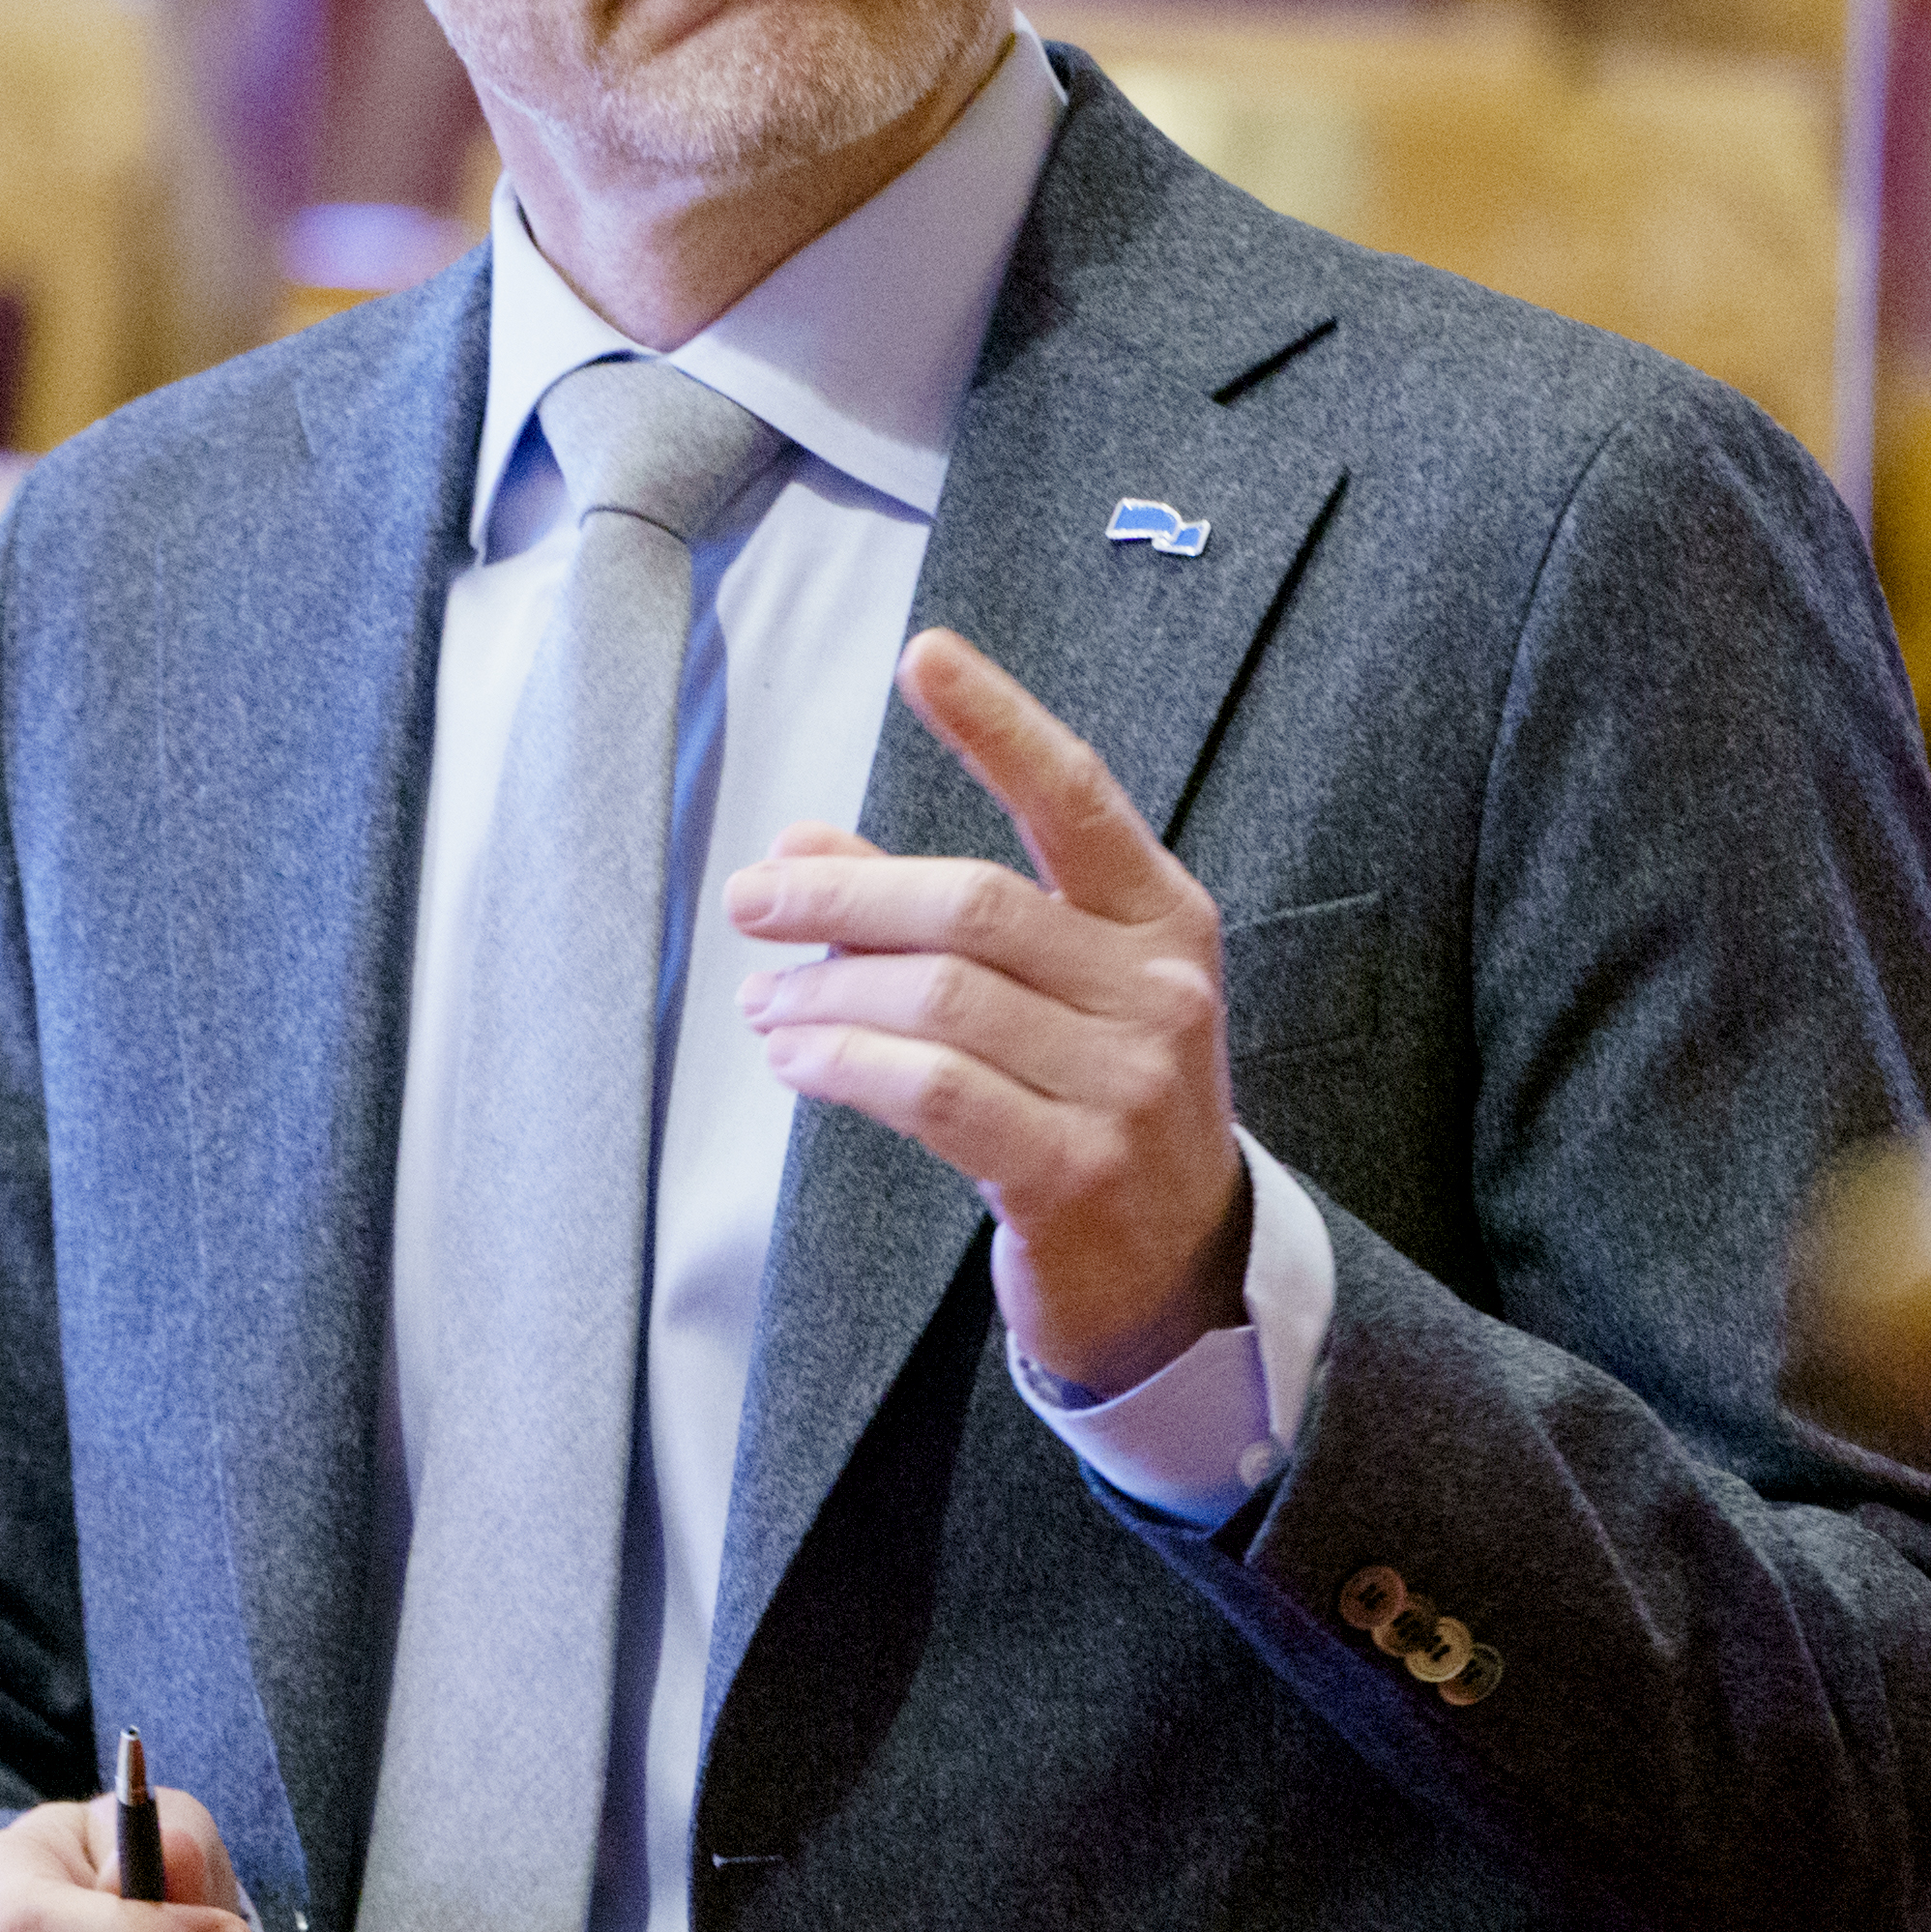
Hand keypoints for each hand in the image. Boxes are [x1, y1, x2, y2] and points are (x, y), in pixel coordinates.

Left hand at [729, 626, 1246, 1395]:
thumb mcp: (1050, 995)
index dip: (998, 723)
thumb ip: (936, 914)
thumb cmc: (1097, 1105)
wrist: (1180, 1275)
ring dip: (824, 992)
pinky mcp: (1074, 1171)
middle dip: (841, 893)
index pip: (1076, 797)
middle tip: (749, 901)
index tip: (924, 656)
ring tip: (766, 1001)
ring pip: (938, 999)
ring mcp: (1126, 1087)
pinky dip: (842, 1062)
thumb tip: (799, 844)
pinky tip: (795, 1056)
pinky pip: (931, 1089)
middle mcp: (1158, 993)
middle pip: (973, 904)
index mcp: (1162, 922)